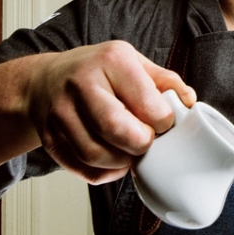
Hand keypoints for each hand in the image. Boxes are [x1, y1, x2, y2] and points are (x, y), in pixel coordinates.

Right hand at [22, 41, 195, 183]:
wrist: (45, 81)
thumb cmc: (96, 71)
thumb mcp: (131, 61)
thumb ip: (164, 80)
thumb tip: (189, 101)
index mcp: (110, 60)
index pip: (147, 103)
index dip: (163, 122)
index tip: (163, 123)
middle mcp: (81, 84)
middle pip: (116, 129)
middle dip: (141, 144)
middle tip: (146, 140)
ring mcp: (61, 113)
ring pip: (97, 155)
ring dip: (122, 162)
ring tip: (129, 151)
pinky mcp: (51, 139)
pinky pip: (83, 170)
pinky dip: (105, 174)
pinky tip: (113, 161)